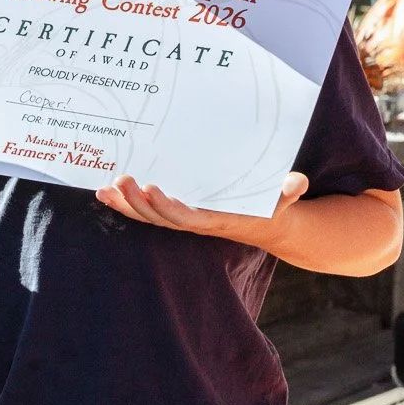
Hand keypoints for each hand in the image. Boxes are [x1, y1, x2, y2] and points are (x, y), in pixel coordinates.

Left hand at [95, 172, 310, 247]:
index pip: (185, 217)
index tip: (151, 189)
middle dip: (137, 202)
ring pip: (146, 216)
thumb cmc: (273, 210)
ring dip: (124, 204)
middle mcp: (194, 222)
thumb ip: (288, 193)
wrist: (269, 225)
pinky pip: (146, 210)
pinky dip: (125, 203)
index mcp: (214, 220)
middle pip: (158, 217)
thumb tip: (298, 182)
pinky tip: (106, 192)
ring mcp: (182, 218)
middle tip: (121, 179)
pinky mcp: (176, 212)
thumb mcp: (283, 201)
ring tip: (104, 189)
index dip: (166, 206)